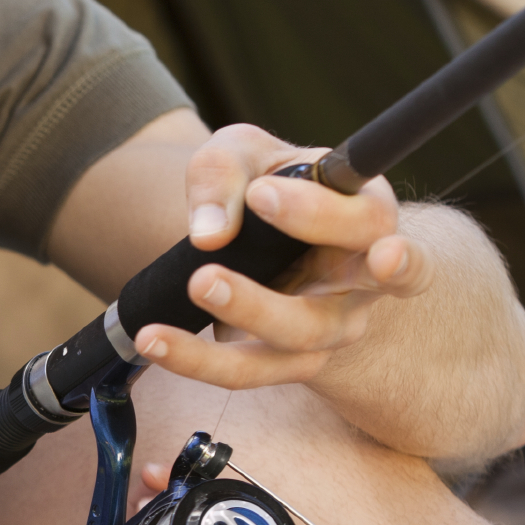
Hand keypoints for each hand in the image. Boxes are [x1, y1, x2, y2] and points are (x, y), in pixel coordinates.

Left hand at [133, 122, 434, 390]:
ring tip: (173, 310)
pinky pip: (252, 370)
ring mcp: (335, 326)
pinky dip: (200, 360)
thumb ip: (224, 173)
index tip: (259, 195)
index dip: (321, 216)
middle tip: (204, 276)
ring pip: (297, 342)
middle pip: (335, 306)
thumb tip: (209, 234)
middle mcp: (365, 280)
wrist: (258, 232)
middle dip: (268, 299)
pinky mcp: (296, 359)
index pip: (367, 223)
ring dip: (234, 328)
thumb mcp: (242, 154)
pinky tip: (156, 338)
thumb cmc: (267, 183)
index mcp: (367, 216)